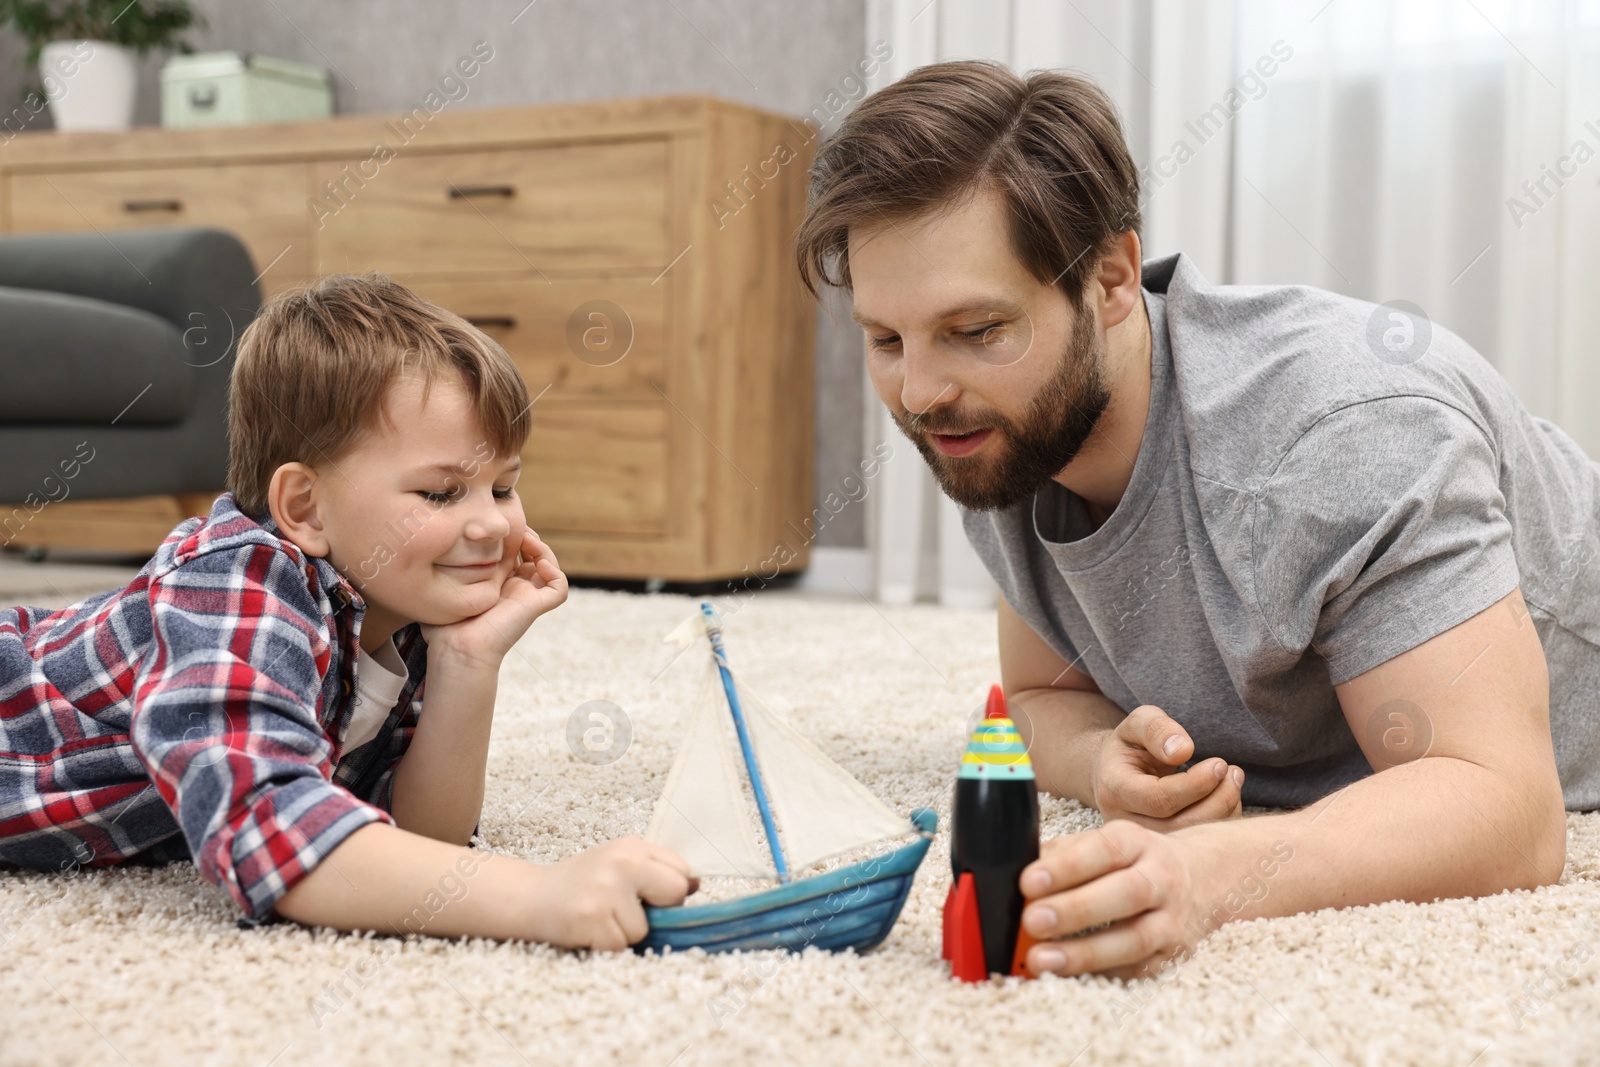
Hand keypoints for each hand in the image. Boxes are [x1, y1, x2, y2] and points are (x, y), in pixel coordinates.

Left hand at [422, 528, 568, 667]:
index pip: (511, 553)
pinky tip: (539, 563)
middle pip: (532, 555)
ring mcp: (527, 598)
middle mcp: (514, 589)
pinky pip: (559, 588)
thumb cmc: (444, 626)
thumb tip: (437, 545)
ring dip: (543, 549)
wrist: (456, 648)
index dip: (508, 536)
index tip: (494, 527)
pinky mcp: (536, 607)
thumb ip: (447, 567)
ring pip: (549, 567)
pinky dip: (555, 573)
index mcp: (495, 584)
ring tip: (527, 540)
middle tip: (514, 528)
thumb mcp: (445, 587)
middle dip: (526, 537)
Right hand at [521, 837, 694, 950]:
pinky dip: (607, 946)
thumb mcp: (619, 865)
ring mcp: (605, 890)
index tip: (648, 897)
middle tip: (628, 910)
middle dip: (658, 911)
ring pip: (644, 929)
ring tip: (600, 918)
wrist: (530, 897)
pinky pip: (620, 946)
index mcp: (631, 846)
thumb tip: (697, 885)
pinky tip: (589, 930)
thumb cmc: (580, 883)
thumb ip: (655, 872)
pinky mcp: (591, 918)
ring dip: (625, 933)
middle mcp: (621, 862)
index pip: (681, 871)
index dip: (669, 891)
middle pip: (674, 892)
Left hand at [1018, 821, 1209, 979]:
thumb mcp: (1105, 841)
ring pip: (1133, 939)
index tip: (1028, 882)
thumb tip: (1014, 868)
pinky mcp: (1173, 955)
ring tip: (1040, 959)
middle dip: (1075, 909)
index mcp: (1136, 842)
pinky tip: (1066, 976)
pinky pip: (1136, 969)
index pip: (1102, 851)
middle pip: (1124, 894)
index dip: (1066, 867)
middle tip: (1032, 921)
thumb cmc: (1134, 860)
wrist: (1203, 879)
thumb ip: (1063, 853)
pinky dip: (1100, 974)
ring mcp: (1172, 919)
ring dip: (1084, 953)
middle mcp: (1160, 878)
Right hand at [1091, 705, 1243, 830]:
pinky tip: (1225, 795)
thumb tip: (1183, 750)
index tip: (1219, 764)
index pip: (1159, 799)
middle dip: (1216, 800)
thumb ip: (1156, 729)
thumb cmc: (1130, 746)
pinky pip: (1198, 844)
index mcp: (1114, 789)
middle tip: (1232, 771)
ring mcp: (1143, 840)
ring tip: (1232, 779)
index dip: (1196, 784)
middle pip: (1179, 825)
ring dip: (1223, 810)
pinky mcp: (1162, 848)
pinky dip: (1222, 821)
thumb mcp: (1137, 724)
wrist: (1115, 775)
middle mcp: (1125, 822)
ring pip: (1192, 839)